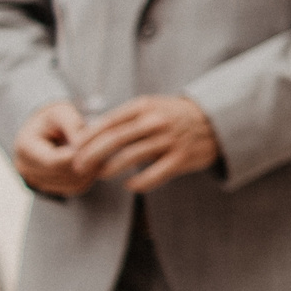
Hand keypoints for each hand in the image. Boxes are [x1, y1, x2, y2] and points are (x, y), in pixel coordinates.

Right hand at [12, 101, 94, 196]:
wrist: (44, 129)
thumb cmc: (54, 118)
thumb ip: (72, 124)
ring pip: (71, 184)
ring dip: (90, 171)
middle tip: (104, 148)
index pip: (52, 160)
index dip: (76, 156)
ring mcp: (35, 180)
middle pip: (63, 174)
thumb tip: (83, 142)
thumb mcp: (61, 112)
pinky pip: (75, 188)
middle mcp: (25, 167)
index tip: (94, 146)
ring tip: (100, 153)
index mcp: (24, 146)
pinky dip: (88, 178)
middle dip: (86, 162)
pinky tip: (93, 163)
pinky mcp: (48, 187)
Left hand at [69, 96, 220, 192]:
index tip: (74, 149)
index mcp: (145, 107)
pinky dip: (137, 183)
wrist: (216, 120)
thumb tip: (89, 133)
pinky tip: (129, 184)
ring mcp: (169, 140)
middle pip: (114, 140)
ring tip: (101, 175)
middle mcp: (155, 122)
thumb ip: (125, 118)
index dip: (87, 138)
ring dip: (109, 169)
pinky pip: (152, 175)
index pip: (108, 122)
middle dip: (91, 155)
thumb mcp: (151, 107)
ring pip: (129, 158)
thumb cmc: (175, 116)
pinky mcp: (181, 159)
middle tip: (79, 166)